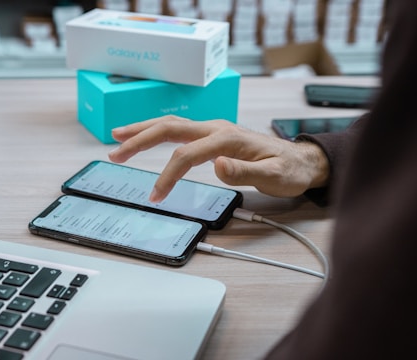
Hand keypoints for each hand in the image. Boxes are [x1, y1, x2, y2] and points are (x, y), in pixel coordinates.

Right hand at [108, 116, 329, 201]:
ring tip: (118, 137)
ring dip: (143, 131)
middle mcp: (216, 128)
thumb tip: (217, 166)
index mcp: (227, 138)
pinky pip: (178, 130)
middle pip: (169, 128)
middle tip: (115, 153)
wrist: (301, 160)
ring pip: (170, 124)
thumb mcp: (274, 176)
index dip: (167, 175)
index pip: (186, 154)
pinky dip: (157, 132)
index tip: (155, 196)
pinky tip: (146, 137)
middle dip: (139, 140)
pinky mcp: (212, 135)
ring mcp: (213, 129)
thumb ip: (245, 171)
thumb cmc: (288, 170)